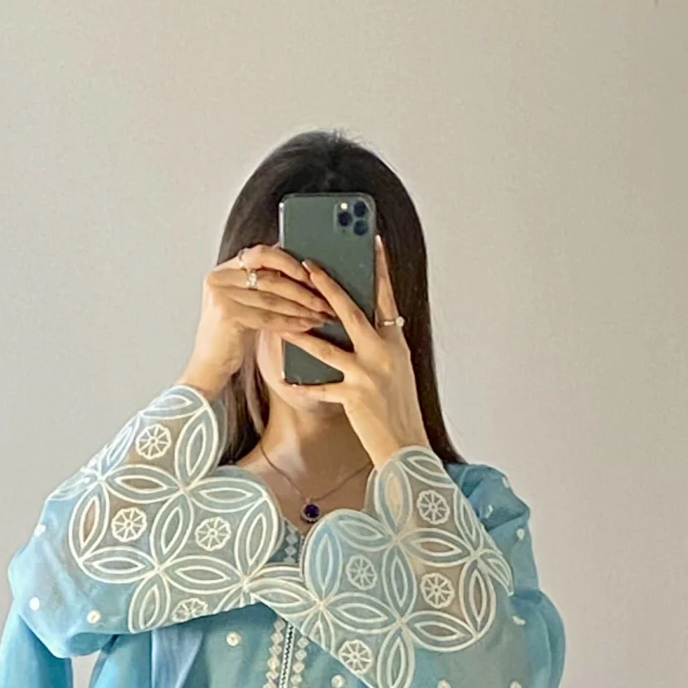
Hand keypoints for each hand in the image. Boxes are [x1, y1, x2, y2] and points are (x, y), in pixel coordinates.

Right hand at [181, 246, 333, 398]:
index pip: (261, 254)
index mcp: (223, 270)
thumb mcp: (243, 304)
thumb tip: (298, 267)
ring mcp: (221, 295)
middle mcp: (219, 278)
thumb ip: (260, 284)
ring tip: (320, 314)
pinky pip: (268, 317)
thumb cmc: (230, 337)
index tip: (311, 273)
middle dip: (301, 289)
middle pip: (269, 276)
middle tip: (323, 299)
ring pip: (272, 298)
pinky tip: (306, 326)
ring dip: (301, 307)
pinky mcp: (227, 314)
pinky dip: (290, 322)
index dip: (288, 262)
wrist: (209, 367)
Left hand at [290, 239, 428, 466]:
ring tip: (281, 320)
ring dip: (302, 333)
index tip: (370, 242)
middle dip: (328, 287)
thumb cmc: (400, 409)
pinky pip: (321, 387)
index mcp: (396, 341)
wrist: (407, 445)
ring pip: (328, 347)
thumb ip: (382, 344)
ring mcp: (368, 374)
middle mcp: (383, 352)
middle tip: (308, 266)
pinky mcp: (354, 396)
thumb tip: (366, 323)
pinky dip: (303, 384)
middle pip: (352, 312)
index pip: (386, 297)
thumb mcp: (397, 369)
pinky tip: (286, 377)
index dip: (378, 268)